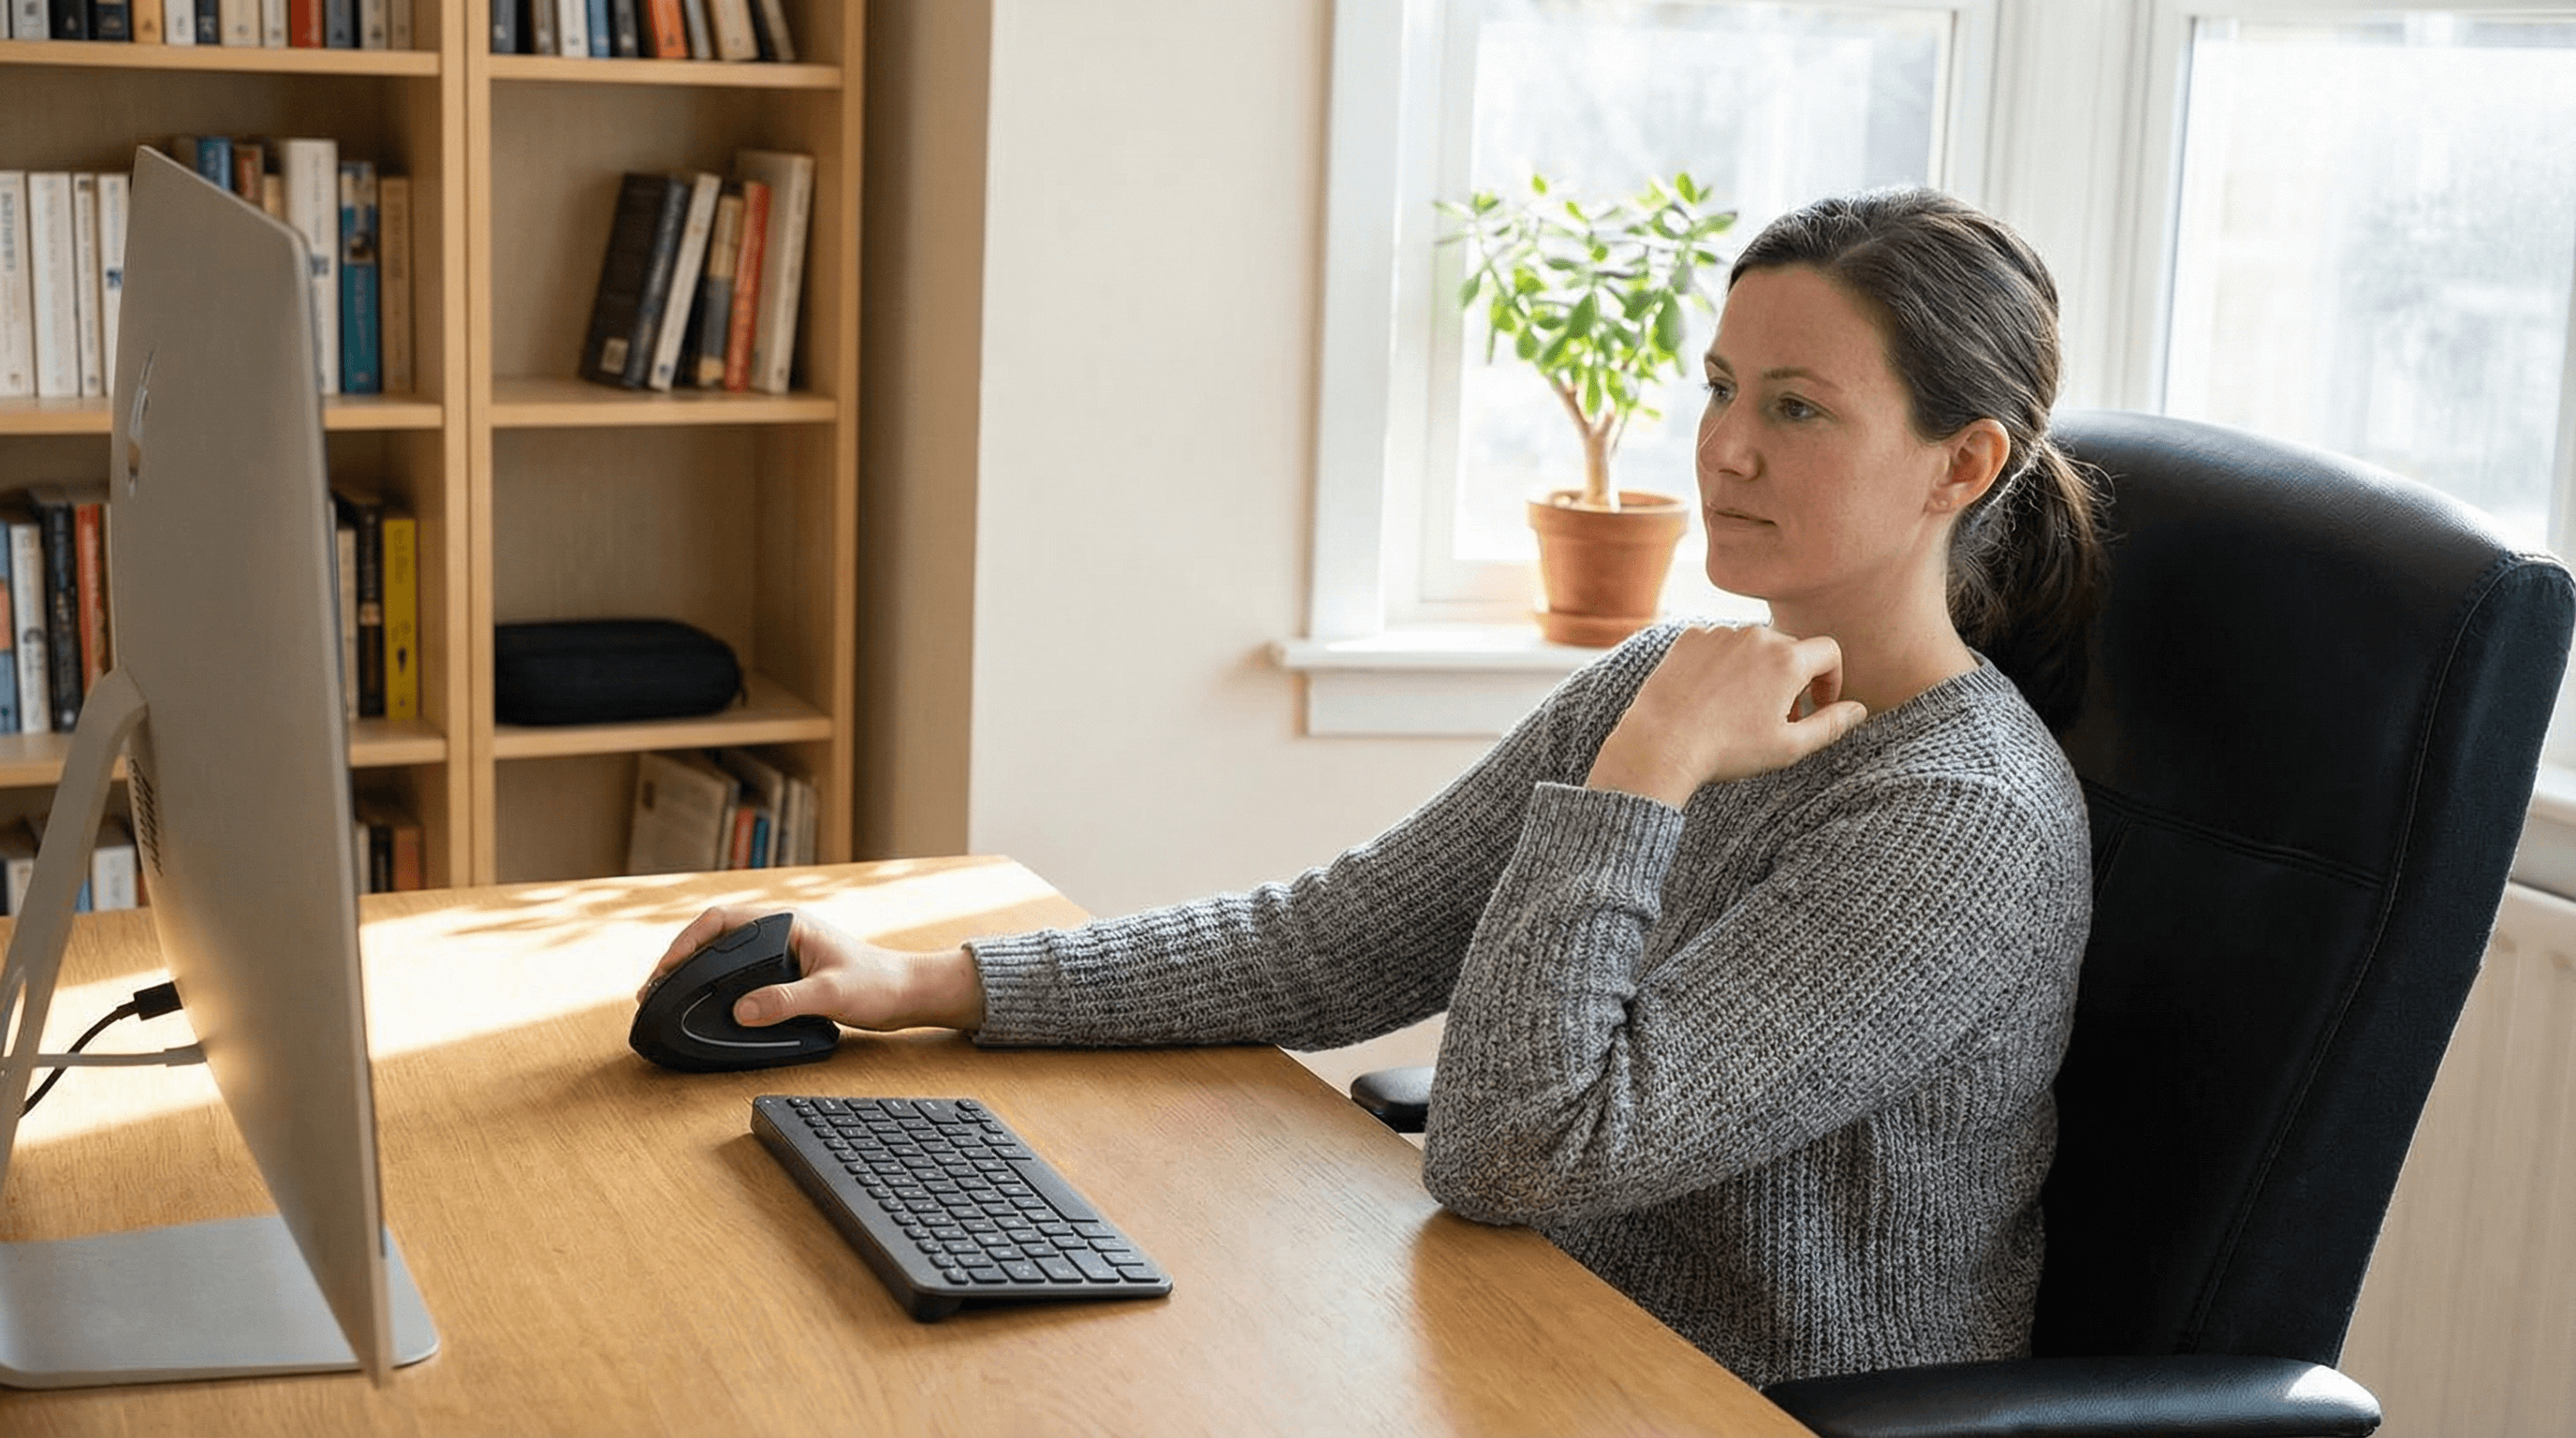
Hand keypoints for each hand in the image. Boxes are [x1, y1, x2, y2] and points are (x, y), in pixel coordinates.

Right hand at [636, 904, 986, 1032]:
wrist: (905, 993)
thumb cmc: (877, 985)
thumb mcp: (832, 994)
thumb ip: (787, 1001)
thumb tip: (742, 1011)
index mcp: (788, 922)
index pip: (724, 920)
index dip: (689, 941)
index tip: (667, 966)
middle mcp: (781, 930)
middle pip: (716, 935)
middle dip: (681, 956)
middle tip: (656, 987)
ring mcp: (781, 948)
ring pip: (724, 952)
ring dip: (696, 968)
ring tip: (669, 994)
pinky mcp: (784, 968)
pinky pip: (738, 969)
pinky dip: (715, 981)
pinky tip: (704, 1000)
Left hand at [1585, 624, 1868, 806]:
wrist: (1662, 743)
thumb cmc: (1728, 750)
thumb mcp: (1789, 747)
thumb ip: (1831, 724)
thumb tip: (1859, 709)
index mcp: (1788, 659)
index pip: (1829, 651)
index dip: (1831, 680)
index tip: (1817, 706)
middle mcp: (1757, 635)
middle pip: (1790, 649)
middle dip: (1793, 679)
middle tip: (1777, 718)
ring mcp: (1720, 633)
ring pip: (1752, 646)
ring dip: (1756, 671)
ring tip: (1740, 710)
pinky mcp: (1689, 637)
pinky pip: (1718, 644)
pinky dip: (1723, 665)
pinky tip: (1710, 697)